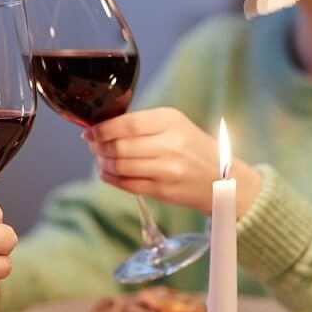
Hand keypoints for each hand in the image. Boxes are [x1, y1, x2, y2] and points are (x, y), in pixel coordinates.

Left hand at [83, 107, 261, 216]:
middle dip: (99, 146)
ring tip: (100, 158)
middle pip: (120, 147)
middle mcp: (170, 145)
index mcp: (171, 121)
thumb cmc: (193, 147)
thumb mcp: (175, 125)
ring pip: (121, 166)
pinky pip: (128, 184)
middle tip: (92, 144)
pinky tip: (108, 172)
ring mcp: (167, 170)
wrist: (222, 178)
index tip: (89, 132)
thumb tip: (104, 127)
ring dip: (103, 162)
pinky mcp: (163, 190)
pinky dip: (111, 178)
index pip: (128, 123)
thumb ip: (143, 123)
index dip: (103, 129)